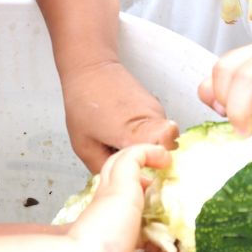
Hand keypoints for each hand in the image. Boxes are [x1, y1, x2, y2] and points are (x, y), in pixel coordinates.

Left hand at [61, 61, 178, 171]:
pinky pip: (159, 129)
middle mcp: (152, 119)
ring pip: (164, 141)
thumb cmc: (84, 103)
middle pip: (167, 151)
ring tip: (124, 147)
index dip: (159, 165)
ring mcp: (157, 111)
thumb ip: (104, 168)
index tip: (148, 174)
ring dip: (149, 149)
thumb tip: (123, 183)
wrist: (92, 68)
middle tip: (134, 167)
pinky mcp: (156, 107)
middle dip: (154, 163)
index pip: (165, 150)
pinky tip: (127, 134)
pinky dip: (147, 137)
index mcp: (132, 130)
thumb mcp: (84, 144)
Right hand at [68, 144, 194, 251]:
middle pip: (124, 190)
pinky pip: (134, 156)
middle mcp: (108, 212)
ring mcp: (111, 194)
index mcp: (109, 236)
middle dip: (143, 192)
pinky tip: (164, 157)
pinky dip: (149, 152)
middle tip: (163, 197)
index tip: (166, 239)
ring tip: (163, 165)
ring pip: (122, 167)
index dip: (147, 226)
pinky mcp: (119, 181)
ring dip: (142, 164)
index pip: (129, 221)